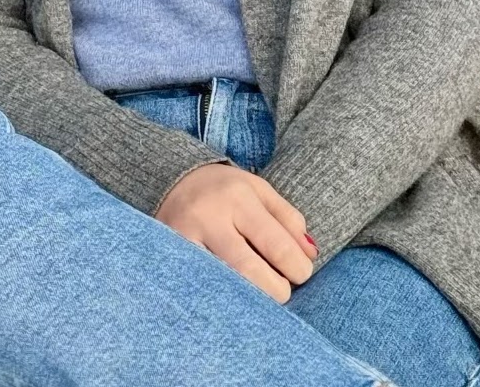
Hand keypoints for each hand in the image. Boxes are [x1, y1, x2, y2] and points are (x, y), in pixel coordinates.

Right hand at [154, 162, 318, 302]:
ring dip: (249, 299)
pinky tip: (232, 300)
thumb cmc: (225, 189)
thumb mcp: (260, 190)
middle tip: (282, 290)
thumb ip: (288, 219)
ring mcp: (185, 239)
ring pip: (223, 283)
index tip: (302, 274)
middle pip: (250, 270)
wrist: (171, 179)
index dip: (297, 268)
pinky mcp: (169, 256)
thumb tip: (310, 254)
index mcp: (239, 197)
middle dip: (275, 289)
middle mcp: (210, 217)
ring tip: (261, 298)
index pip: (276, 244)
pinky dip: (219, 297)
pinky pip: (199, 286)